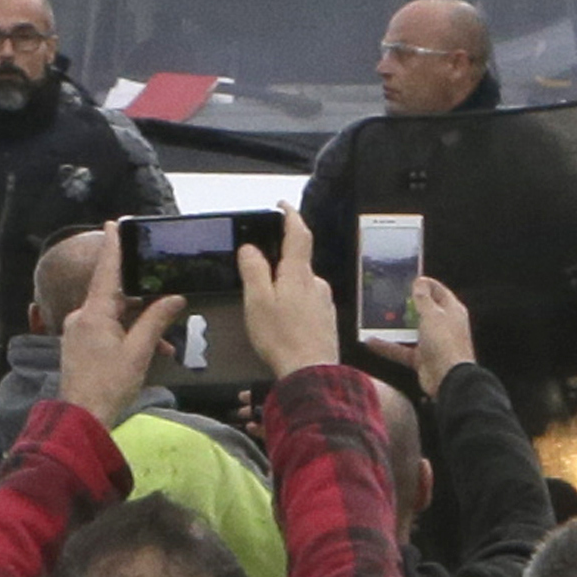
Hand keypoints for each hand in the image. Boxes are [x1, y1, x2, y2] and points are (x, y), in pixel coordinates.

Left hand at [56, 223, 187, 429]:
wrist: (83, 416)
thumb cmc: (109, 384)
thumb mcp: (139, 351)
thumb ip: (156, 321)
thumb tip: (174, 298)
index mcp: (94, 313)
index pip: (106, 272)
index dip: (113, 248)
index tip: (114, 224)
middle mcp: (83, 317)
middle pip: (117, 296)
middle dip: (145, 300)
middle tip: (167, 296)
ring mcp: (81, 331)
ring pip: (117, 315)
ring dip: (141, 324)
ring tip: (165, 342)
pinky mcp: (82, 345)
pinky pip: (110, 329)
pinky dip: (131, 335)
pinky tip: (151, 350)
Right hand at [239, 207, 339, 379]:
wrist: (311, 371)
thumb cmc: (281, 337)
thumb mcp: (257, 301)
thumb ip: (254, 271)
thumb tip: (251, 248)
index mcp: (299, 274)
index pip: (298, 234)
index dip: (291, 216)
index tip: (282, 205)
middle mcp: (317, 283)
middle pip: (297, 261)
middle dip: (278, 262)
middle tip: (257, 272)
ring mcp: (324, 301)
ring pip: (301, 284)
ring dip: (284, 286)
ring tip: (265, 306)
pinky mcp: (325, 319)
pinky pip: (306, 301)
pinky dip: (292, 303)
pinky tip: (282, 321)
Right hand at [386, 276, 473, 396]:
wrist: (448, 379)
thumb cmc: (445, 343)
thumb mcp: (432, 315)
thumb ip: (424, 299)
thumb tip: (420, 282)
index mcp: (452, 311)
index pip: (439, 291)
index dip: (425, 284)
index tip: (407, 278)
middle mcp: (443, 325)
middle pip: (423, 311)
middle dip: (405, 304)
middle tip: (387, 296)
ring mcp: (432, 343)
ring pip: (410, 331)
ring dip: (394, 326)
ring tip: (374, 316)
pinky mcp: (421, 358)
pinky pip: (401, 349)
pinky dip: (387, 346)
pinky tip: (369, 341)